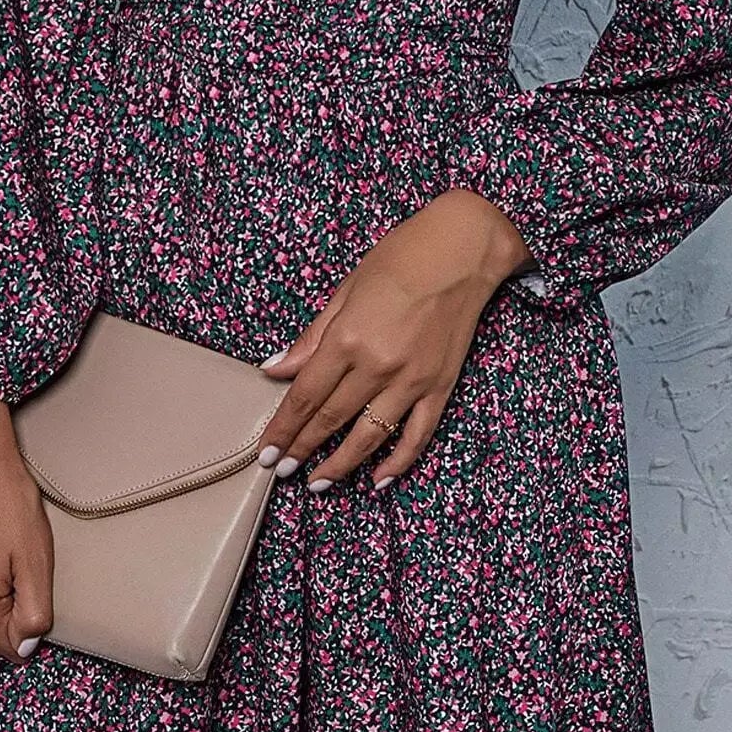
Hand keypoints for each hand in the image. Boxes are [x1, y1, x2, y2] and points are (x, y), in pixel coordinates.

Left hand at [254, 190, 534, 490]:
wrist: (464, 249)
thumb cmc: (402, 257)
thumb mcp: (346, 290)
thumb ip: (312, 337)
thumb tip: (276, 368)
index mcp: (348, 338)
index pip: (306, 395)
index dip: (284, 428)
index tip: (267, 451)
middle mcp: (377, 365)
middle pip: (331, 419)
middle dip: (302, 448)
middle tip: (283, 470)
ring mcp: (412, 380)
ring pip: (369, 435)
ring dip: (341, 464)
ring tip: (319, 482)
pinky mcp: (440, 386)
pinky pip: (416, 434)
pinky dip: (397, 461)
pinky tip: (378, 478)